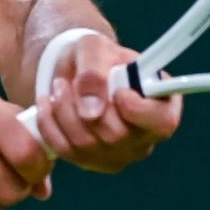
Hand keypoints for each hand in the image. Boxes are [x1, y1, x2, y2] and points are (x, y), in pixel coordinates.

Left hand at [34, 33, 181, 172]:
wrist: (76, 71)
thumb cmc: (96, 57)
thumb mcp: (95, 48)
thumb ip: (95, 71)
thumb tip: (91, 112)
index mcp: (161, 105)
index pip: (162, 122)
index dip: (139, 111)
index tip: (119, 92)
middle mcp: (144, 137)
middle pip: (117, 137)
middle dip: (85, 105)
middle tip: (68, 81)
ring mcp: (118, 154)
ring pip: (86, 145)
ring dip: (64, 112)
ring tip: (57, 86)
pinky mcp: (91, 161)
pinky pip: (65, 151)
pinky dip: (49, 125)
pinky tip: (46, 103)